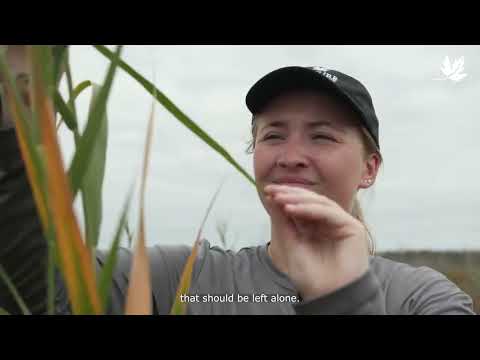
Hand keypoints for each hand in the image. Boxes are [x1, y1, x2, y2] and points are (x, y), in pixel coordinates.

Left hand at [264, 184, 369, 300]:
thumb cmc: (311, 277)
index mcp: (316, 227)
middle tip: (271, 190)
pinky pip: (330, 212)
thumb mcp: (290, 244)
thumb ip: (283, 222)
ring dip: (298, 199)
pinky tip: (291, 208)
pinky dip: (310, 209)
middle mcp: (330, 223)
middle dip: (290, 194)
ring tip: (279, 198)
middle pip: (311, 201)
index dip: (286, 196)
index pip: (302, 205)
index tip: (267, 192)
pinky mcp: (353, 228)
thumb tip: (272, 198)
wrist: (328, 297)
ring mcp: (342, 224)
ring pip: (321, 203)